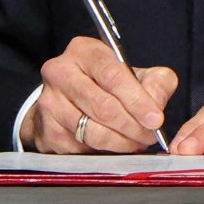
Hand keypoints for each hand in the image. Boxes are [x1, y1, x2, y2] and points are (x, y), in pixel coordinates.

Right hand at [27, 38, 180, 153]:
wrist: (71, 100)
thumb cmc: (109, 85)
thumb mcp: (137, 74)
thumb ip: (156, 83)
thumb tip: (155, 107)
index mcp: (84, 51)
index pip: (112, 75)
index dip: (137, 100)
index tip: (155, 120)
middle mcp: (60, 72)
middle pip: (102, 106)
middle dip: (132, 126)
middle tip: (149, 136)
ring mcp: (49, 102)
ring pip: (92, 131)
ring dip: (121, 142)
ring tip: (136, 142)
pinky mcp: (47, 130)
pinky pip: (81, 148)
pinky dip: (103, 152)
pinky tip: (114, 146)